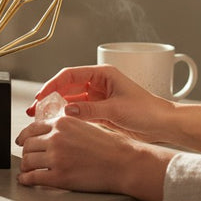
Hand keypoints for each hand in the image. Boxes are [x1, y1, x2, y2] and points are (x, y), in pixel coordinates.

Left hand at [16, 110, 175, 200]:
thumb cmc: (112, 146)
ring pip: (28, 160)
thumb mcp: (86, 125)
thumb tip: (52, 132)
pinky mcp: (59, 176)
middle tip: (26, 157)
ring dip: (25, 166)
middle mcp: (56, 138)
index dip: (24, 136)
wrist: (125, 163)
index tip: (21, 141)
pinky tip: (26, 180)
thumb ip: (67, 127)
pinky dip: (26, 180)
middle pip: (28, 145)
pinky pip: (33, 177)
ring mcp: (56, 157)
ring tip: (27, 170)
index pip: (33, 128)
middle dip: (25, 152)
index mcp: (62, 123)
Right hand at [29, 65, 176, 144]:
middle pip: (67, 87)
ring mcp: (98, 98)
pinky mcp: (100, 111)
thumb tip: (66, 110)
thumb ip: (89, 109)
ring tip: (42, 118)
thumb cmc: (147, 111)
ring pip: (71, 100)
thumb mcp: (115, 109)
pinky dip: (68, 117)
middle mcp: (98, 84)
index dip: (53, 84)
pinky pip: (79, 111)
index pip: (70, 74)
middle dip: (51, 97)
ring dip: (57, 108)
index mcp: (102, 74)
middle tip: (36, 109)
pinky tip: (59, 123)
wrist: (164, 126)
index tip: (41, 95)